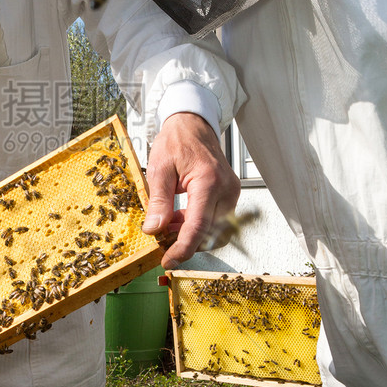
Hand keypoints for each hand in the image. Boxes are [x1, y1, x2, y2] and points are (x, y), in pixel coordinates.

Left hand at [142, 112, 240, 267]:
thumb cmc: (177, 141)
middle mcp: (226, 189)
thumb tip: (154, 230)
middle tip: (162, 242)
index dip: (182, 249)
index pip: (198, 227)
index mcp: (208, 181)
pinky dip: (198, 227)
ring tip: (168, 227)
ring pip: (216, 232)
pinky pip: (217, 222)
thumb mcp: (159, 169)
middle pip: (210, 234)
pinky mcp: (230, 195)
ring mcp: (232, 193)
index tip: (168, 260)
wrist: (193, 125)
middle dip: (186, 243)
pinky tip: (179, 220)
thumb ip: (158, 201)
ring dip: (192, 236)